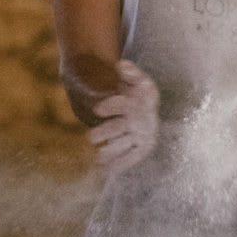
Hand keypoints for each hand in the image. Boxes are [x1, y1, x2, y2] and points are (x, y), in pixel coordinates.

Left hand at [89, 60, 159, 174]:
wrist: (140, 104)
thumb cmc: (134, 89)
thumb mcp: (132, 76)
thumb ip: (128, 71)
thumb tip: (121, 65)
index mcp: (145, 97)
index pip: (126, 102)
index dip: (112, 106)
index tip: (96, 109)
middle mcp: (146, 117)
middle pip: (123, 126)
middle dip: (108, 132)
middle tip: (90, 137)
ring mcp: (144, 134)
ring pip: (127, 144)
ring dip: (113, 151)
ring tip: (98, 157)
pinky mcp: (142, 147)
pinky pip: (133, 157)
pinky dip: (122, 164)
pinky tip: (109, 171)